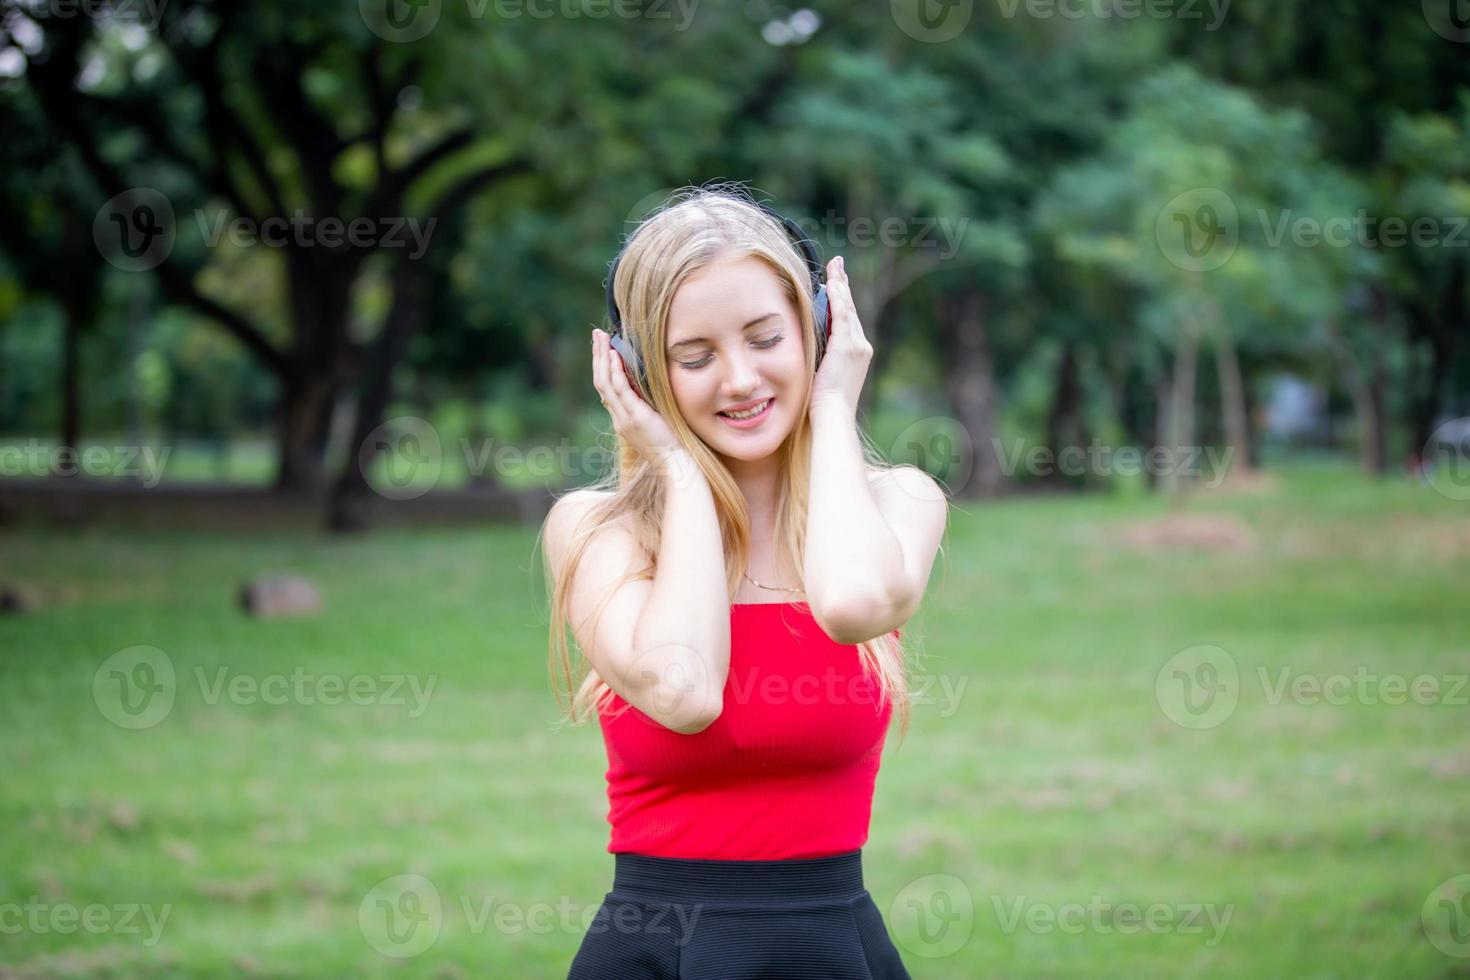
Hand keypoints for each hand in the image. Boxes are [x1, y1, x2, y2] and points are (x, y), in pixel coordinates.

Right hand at [591, 328, 689, 474]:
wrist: (677, 467)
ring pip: (606, 383)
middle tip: (596, 335)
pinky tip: (616, 355)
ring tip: (601, 338)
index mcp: (623, 420)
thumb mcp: (658, 423)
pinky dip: (616, 371)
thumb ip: (651, 407)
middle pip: (601, 382)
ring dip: (603, 358)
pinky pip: (621, 391)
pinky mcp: (636, 418)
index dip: (603, 367)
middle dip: (598, 357)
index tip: (604, 349)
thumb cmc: (674, 447)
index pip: (607, 389)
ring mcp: (625, 419)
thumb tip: (654, 387)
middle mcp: (619, 419)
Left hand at [809, 255, 871, 417]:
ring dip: (840, 286)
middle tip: (837, 266)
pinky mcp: (847, 346)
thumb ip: (819, 357)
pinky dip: (838, 299)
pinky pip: (842, 316)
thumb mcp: (821, 374)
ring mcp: (857, 346)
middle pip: (850, 309)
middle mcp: (861, 346)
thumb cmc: (822, 402)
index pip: (847, 319)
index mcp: (855, 353)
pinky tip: (832, 285)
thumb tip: (808, 346)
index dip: (842, 299)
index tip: (836, 283)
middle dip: (843, 285)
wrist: (833, 414)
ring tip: (835, 267)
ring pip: (847, 309)